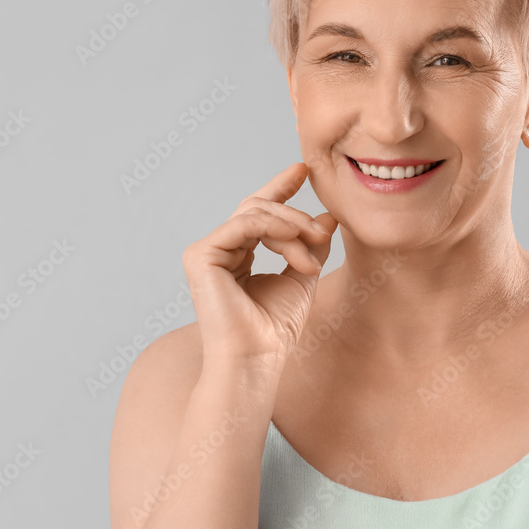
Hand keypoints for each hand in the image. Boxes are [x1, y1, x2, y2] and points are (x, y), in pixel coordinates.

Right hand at [181, 162, 336, 367]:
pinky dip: (273, 226)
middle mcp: (221, 250)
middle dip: (295, 214)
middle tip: (322, 232)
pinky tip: (295, 240)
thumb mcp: (302, 277)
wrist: (257, 357)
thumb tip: (327, 216)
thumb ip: (311, 245)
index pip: (259, 213)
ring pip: (254, 213)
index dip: (280, 188)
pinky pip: (242, 223)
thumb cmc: (275, 328)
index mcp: (240, 255)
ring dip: (291, 226)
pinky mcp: (200, 255)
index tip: (303, 170)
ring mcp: (208, 252)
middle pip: (258, 207)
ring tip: (312, 247)